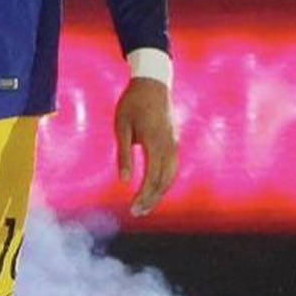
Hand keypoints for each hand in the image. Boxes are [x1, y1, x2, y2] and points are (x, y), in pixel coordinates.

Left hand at [114, 77, 177, 216]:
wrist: (152, 83)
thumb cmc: (132, 103)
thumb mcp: (121, 127)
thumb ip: (124, 155)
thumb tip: (125, 181)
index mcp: (155, 142)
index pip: (152, 178)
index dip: (143, 196)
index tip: (132, 208)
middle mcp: (169, 146)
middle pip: (164, 181)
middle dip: (152, 199)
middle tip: (137, 213)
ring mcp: (175, 143)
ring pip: (171, 176)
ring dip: (159, 193)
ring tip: (146, 205)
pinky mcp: (175, 141)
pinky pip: (173, 167)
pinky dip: (165, 181)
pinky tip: (154, 188)